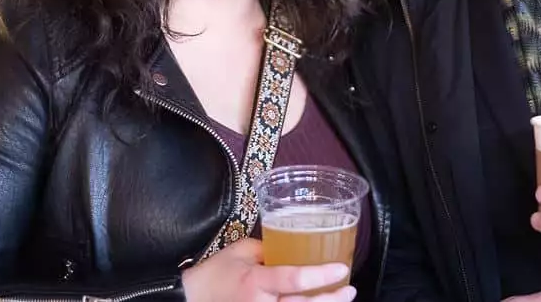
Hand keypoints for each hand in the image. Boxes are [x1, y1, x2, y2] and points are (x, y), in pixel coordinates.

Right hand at [182, 238, 355, 301]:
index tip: (341, 269)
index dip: (321, 276)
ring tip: (341, 299)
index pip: (294, 279)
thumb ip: (268, 249)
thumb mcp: (240, 251)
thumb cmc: (215, 275)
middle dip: (331, 300)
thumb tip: (292, 245)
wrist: (192, 300)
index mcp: (256, 282)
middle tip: (348, 289)